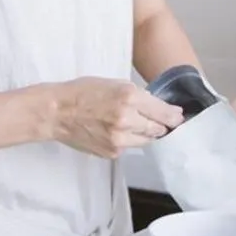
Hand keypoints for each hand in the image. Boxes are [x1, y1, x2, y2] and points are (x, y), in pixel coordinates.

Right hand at [49, 79, 182, 158]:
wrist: (56, 112)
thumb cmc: (83, 92)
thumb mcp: (114, 83)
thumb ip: (137, 95)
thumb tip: (159, 107)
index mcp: (129, 97)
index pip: (163, 111)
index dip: (174, 115)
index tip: (178, 116)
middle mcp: (127, 119)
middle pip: (158, 129)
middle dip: (163, 125)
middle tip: (165, 123)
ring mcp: (120, 139)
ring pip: (146, 140)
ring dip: (147, 133)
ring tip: (136, 125)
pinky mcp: (112, 152)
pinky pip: (129, 146)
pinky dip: (129, 140)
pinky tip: (117, 131)